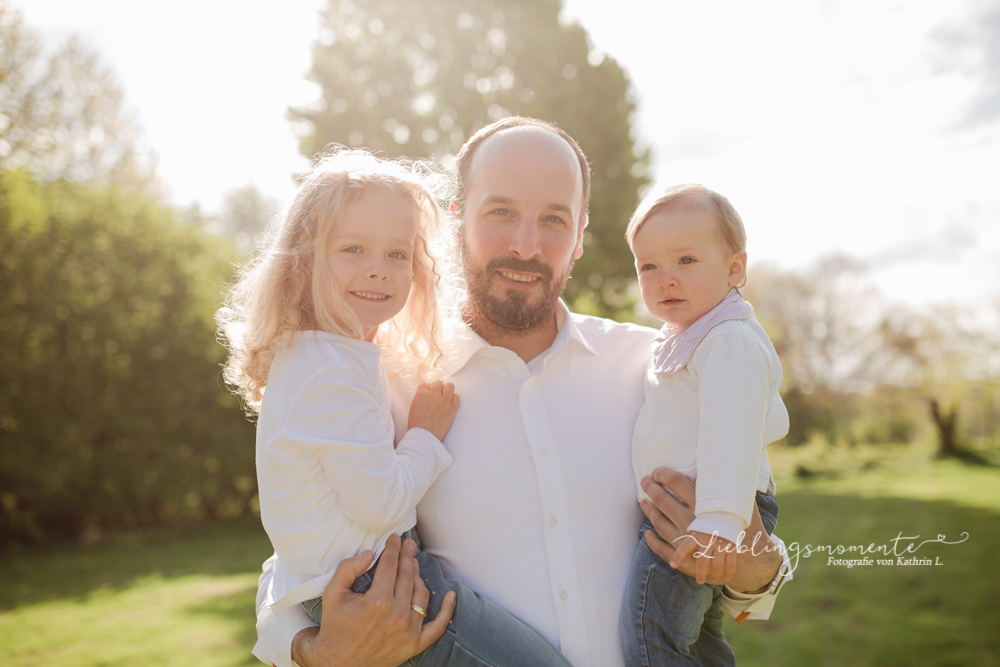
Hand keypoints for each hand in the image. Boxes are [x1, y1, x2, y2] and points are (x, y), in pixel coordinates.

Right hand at [291, 534, 456, 666]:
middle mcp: (397, 616)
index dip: (393, 548)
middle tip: (408, 545)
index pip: (390, 566)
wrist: (338, 662)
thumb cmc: (335, 626)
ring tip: (413, 565)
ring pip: (421, 594)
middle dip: (407, 557)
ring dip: (419, 576)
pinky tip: (451, 595)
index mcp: (377, 602)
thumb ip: (347, 569)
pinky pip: (438, 627)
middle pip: (407, 576)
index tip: (395, 538)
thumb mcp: (332, 594)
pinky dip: (447, 610)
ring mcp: (408, 631)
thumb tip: (369, 553)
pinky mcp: (414, 645)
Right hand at [408, 381, 459, 441]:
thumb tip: (428, 393)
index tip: (428, 392)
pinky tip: (449, 403)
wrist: (424, 436)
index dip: (427, 388)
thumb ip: (421, 397)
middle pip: (438, 383)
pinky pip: (457, 397)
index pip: (426, 384)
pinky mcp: (451, 409)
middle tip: (436, 394)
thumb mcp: (414, 406)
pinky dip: (454, 398)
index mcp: (421, 394)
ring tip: (444, 397)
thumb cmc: (416, 424)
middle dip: (437, 388)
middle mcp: (433, 395)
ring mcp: (444, 402)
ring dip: (447, 390)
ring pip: (450, 386)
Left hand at [640, 467, 780, 592]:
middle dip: (651, 489)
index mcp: (705, 506)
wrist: (754, 562)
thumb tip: (729, 467)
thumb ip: (732, 487)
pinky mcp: (685, 560)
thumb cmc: (748, 529)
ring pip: (660, 524)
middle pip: (664, 501)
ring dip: (650, 512)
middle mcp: (693, 522)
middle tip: (644, 481)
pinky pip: (662, 549)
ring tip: (644, 503)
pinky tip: (647, 533)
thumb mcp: (743, 504)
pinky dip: (652, 541)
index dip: (664, 475)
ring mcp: (687, 542)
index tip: (657, 471)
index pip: (678, 483)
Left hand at [669, 531, 736, 584]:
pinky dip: (729, 571)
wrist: (726, 514)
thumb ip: (687, 543)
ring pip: (717, 563)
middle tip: (699, 581)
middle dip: (700, 572)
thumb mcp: (695, 530)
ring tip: (712, 580)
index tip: (673, 565)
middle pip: (703, 560)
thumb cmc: (706, 525)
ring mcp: (721, 543)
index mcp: (697, 535)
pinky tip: (726, 579)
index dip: (678, 555)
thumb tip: (675, 554)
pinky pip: (730, 562)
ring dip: (715, 574)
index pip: (685, 546)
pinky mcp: (732, 546)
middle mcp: (708, 540)